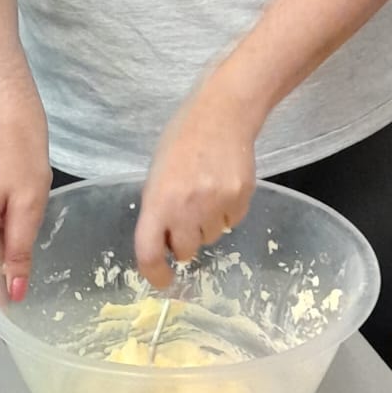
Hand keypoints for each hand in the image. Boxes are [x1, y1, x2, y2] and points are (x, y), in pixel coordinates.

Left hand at [134, 78, 259, 289]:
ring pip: (211, 238)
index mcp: (159, 200)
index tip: (161, 279)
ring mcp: (217, 205)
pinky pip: (232, 222)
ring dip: (206, 225)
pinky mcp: (242, 200)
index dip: (154, 273)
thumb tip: (164, 238)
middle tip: (184, 218)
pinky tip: (223, 186)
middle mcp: (187, 208)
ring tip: (206, 192)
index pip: (149, 252)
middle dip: (183, 241)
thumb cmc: (182, 137)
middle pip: (185, 251)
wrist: (223, 113)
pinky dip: (227, 212)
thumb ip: (158, 205)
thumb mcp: (157, 171)